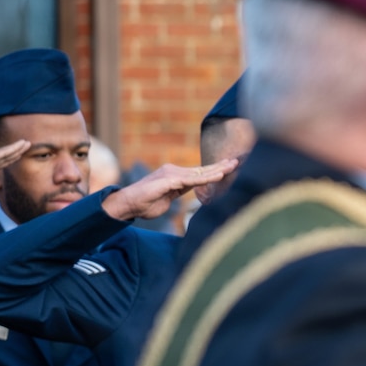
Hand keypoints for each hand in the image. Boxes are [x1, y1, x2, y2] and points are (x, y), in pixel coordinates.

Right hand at [103, 159, 237, 221]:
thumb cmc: (146, 203)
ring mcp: (171, 175)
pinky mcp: (168, 181)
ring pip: (199, 173)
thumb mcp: (169, 199)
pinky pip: (192, 180)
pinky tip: (219, 176)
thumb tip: (190, 192)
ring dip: (217, 170)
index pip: (199, 173)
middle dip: (220, 166)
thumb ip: (180, 193)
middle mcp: (174, 172)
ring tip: (232, 166)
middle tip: (237, 161)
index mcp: (176, 177)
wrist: (128, 204)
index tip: (229, 167)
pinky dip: (207, 178)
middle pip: (202, 169)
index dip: (215, 171)